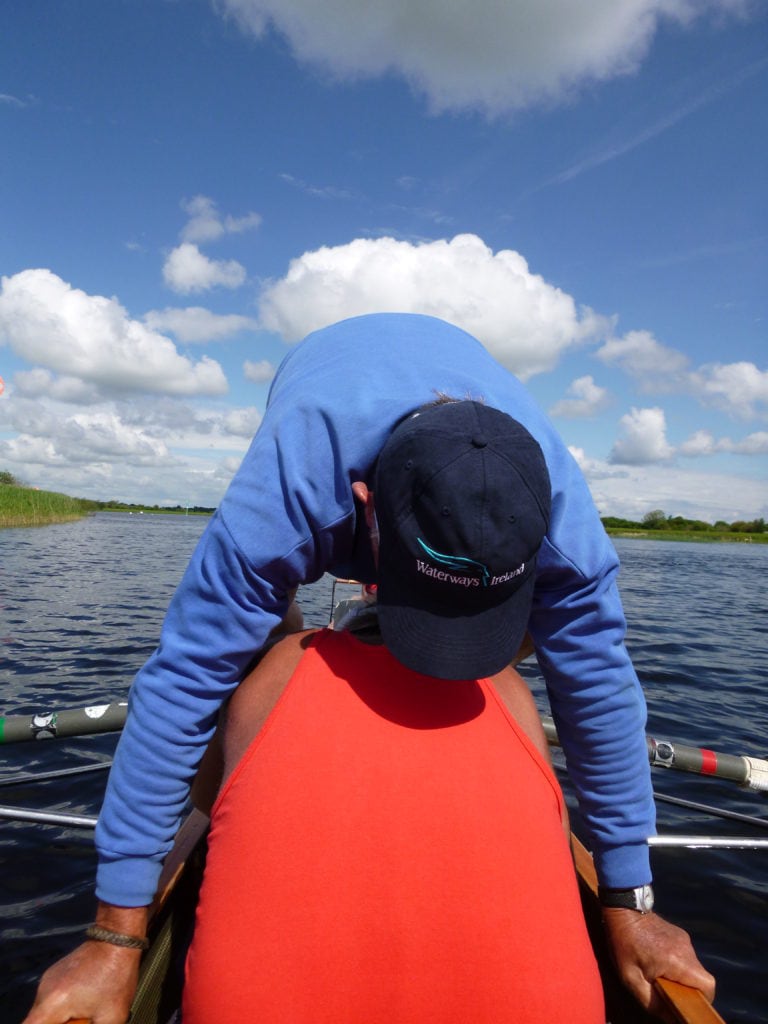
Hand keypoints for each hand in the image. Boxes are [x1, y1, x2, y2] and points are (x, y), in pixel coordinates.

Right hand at [22, 940, 140, 1023]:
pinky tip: (83, 1000)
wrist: (117, 938)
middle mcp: (44, 990)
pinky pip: (51, 997)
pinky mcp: (55, 973)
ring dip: (59, 1016)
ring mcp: (48, 979)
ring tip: (83, 1011)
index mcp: (53, 1003)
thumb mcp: (112, 1015)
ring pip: (45, 1009)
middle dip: (57, 1023)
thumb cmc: (116, 974)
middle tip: (78, 1020)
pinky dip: (62, 1005)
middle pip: (37, 1020)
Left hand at [602, 908, 715, 1020]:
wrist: (623, 907)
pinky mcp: (680, 934)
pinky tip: (657, 960)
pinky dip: (678, 964)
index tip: (686, 1003)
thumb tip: (671, 1019)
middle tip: (669, 991)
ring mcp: (685, 940)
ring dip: (682, 976)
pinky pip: (686, 956)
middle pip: (702, 978)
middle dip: (690, 990)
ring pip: (694, 967)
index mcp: (678, 961)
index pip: (708, 985)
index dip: (702, 999)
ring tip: (659, 974)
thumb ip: (653, 1003)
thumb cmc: (624, 943)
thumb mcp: (631, 979)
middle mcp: (686, 949)